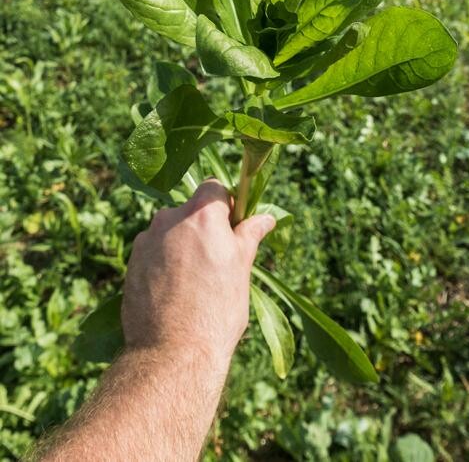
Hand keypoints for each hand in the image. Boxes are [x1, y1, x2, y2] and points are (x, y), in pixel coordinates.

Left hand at [122, 179, 275, 363]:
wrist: (174, 352)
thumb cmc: (217, 309)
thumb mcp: (242, 268)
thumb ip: (249, 235)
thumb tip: (267, 217)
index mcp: (202, 215)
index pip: (213, 187)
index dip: (225, 204)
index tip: (232, 228)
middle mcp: (169, 219)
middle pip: (190, 209)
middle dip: (203, 227)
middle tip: (216, 261)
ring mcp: (146, 240)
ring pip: (170, 230)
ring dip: (182, 244)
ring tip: (194, 282)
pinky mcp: (132, 261)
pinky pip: (153, 250)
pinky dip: (164, 262)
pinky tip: (174, 291)